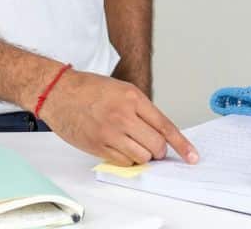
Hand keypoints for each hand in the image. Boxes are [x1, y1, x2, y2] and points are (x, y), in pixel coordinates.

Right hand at [35, 69, 199, 166]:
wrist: (59, 92)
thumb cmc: (90, 89)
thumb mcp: (123, 90)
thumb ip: (142, 110)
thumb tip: (160, 133)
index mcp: (133, 98)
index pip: (165, 126)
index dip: (182, 144)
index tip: (192, 156)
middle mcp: (124, 116)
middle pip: (156, 146)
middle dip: (159, 150)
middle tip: (154, 148)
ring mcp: (110, 133)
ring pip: (141, 157)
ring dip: (142, 155)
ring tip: (132, 143)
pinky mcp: (98, 146)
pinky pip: (123, 162)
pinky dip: (127, 159)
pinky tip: (120, 148)